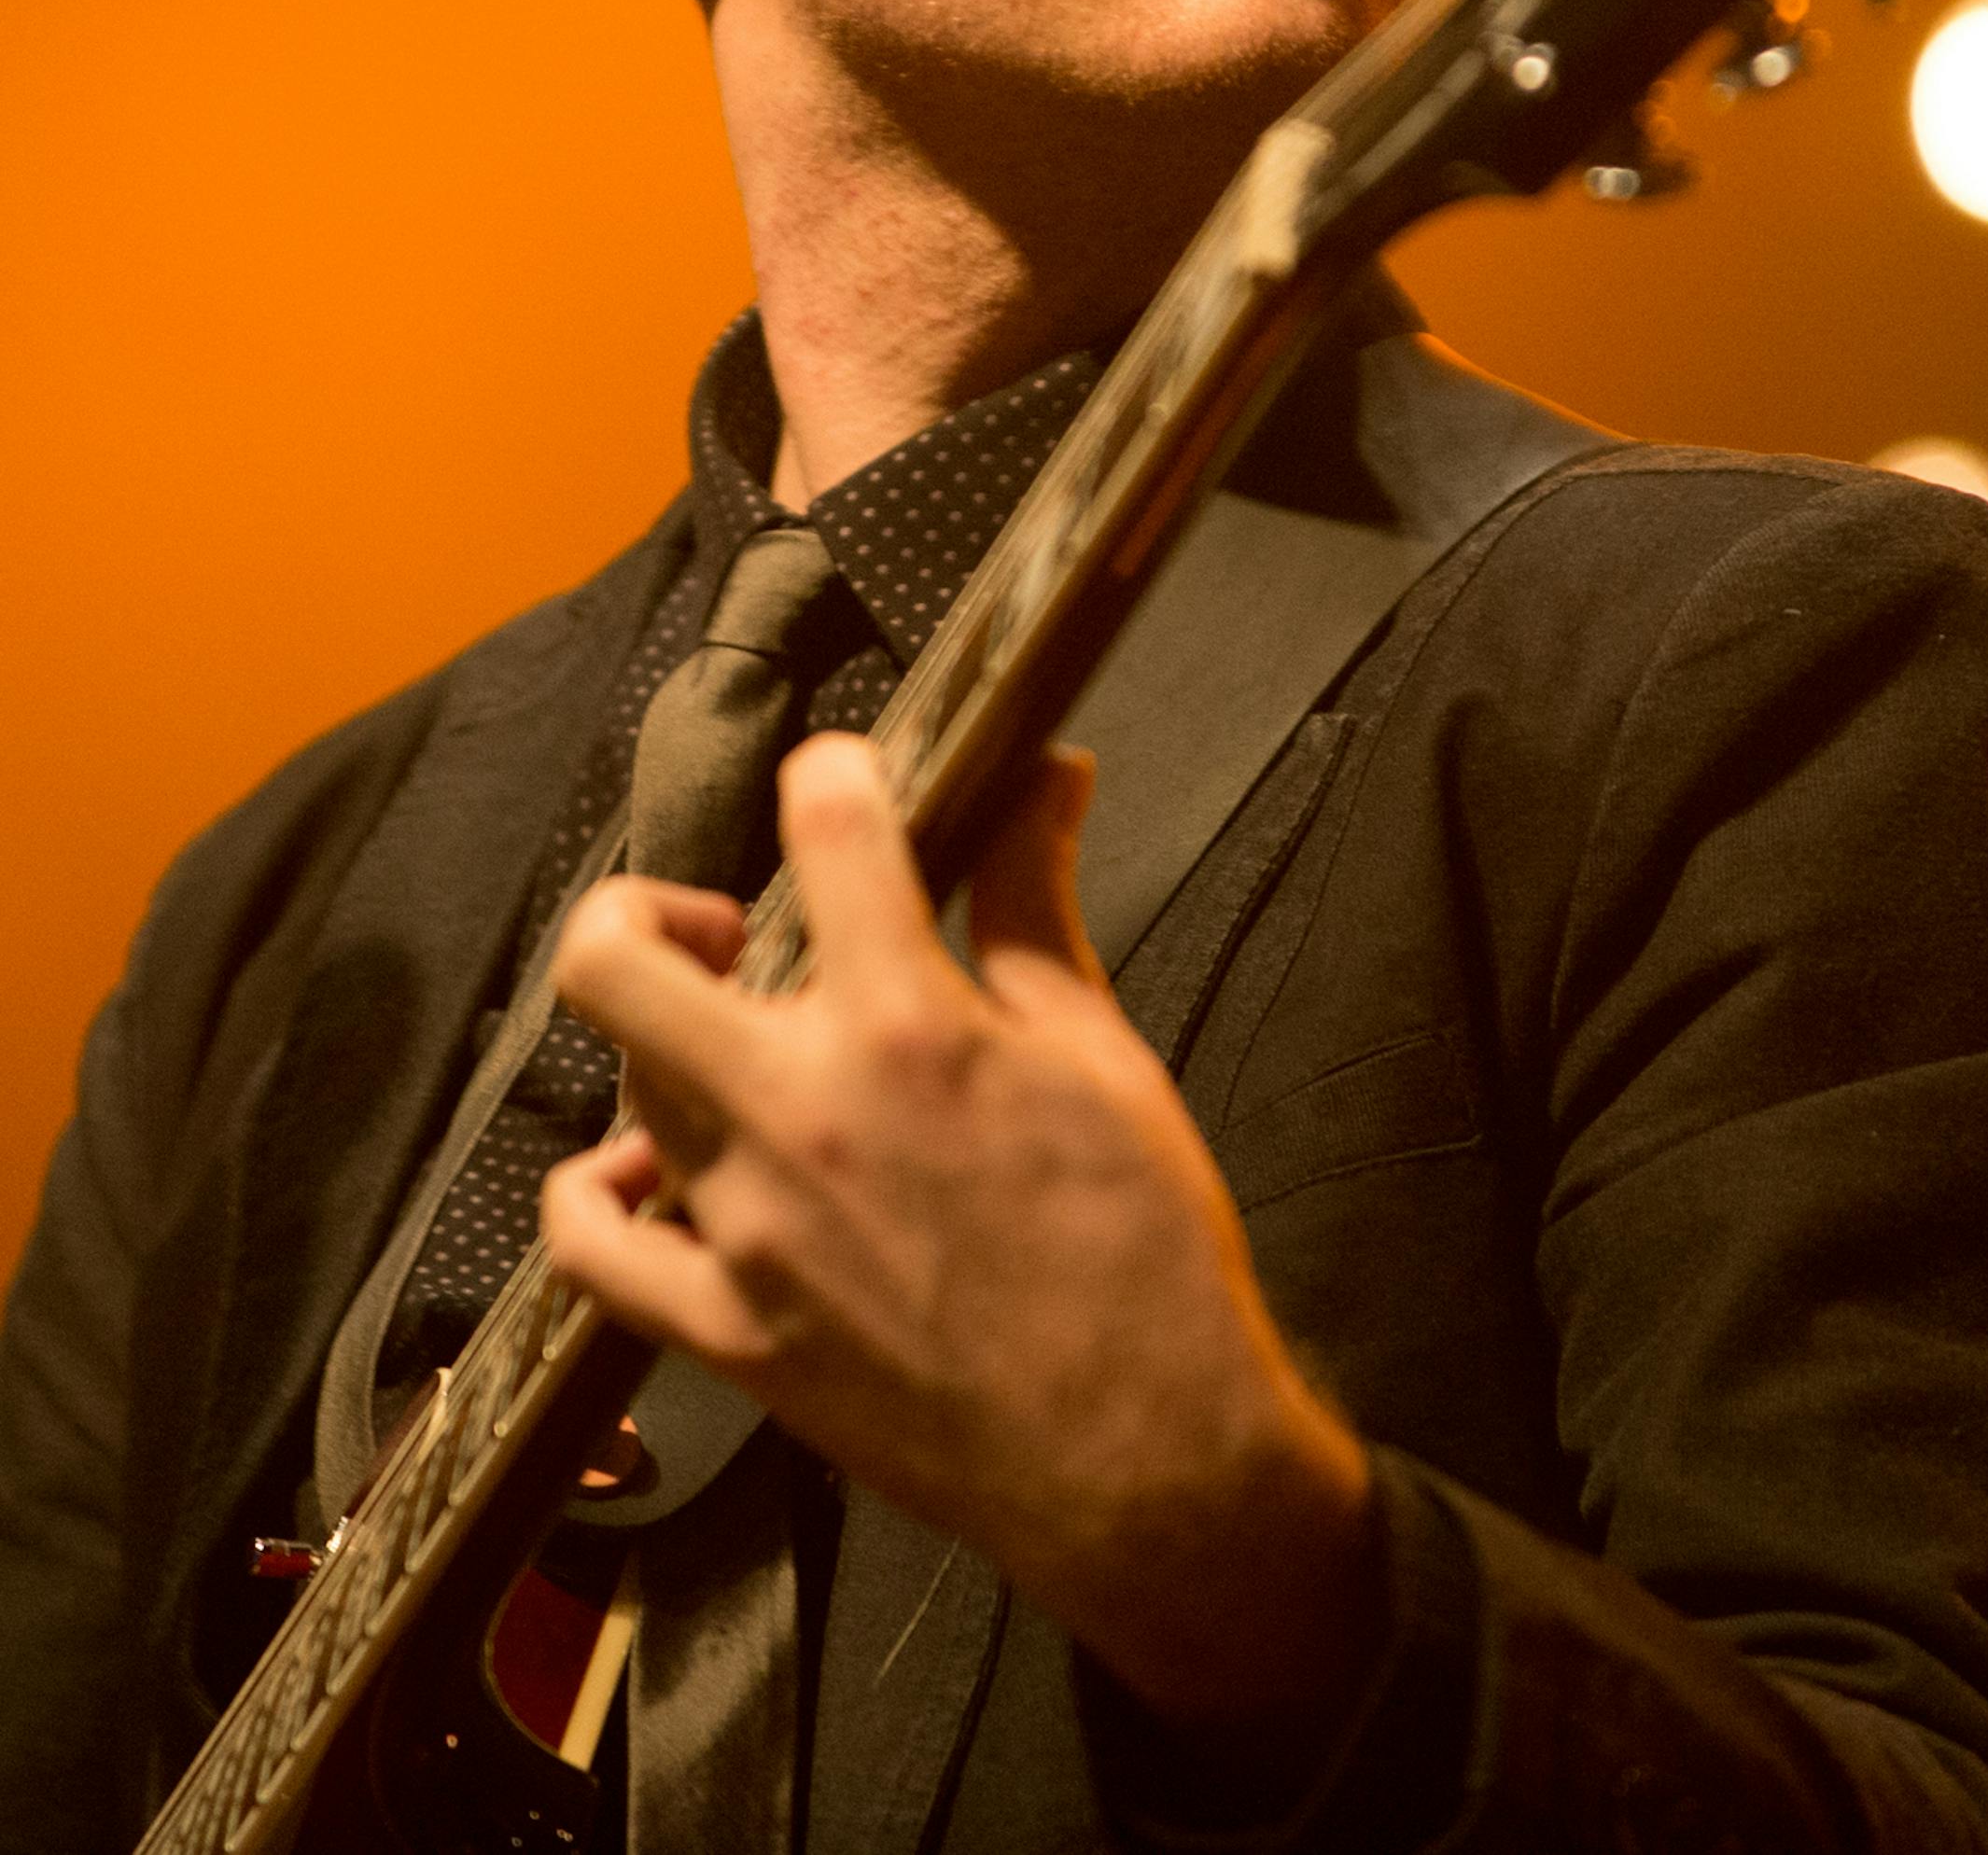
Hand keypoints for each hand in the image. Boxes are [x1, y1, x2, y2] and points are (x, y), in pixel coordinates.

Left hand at [543, 732, 1380, 1724]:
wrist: (1146, 1463)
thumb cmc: (1144, 1248)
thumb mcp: (1105, 1050)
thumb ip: (1039, 899)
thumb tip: (1047, 770)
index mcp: (908, 1025)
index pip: (824, 826)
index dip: (833, 773)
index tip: (848, 785)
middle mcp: (798, 1111)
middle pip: (613, 960)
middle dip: (647, 907)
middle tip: (727, 933)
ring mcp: (745, 1229)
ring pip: (625, 1082)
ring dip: (670, 1040)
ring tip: (741, 1049)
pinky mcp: (727, 1333)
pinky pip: (593, 1248)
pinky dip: (601, 1192)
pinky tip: (655, 1171)